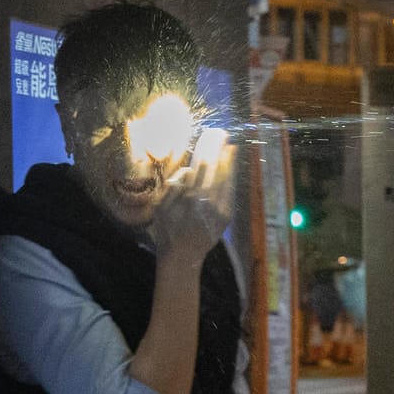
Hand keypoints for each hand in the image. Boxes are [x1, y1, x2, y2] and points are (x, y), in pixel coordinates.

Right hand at [151, 127, 236, 263]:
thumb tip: (187, 170)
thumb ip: (173, 187)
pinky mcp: (226, 217)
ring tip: (232, 149)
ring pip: (227, 181)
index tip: (210, 139)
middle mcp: (209, 202)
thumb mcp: (161, 208)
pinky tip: (231, 171)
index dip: (208, 152)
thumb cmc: (167, 231)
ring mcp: (221, 210)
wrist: (183, 257)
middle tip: (225, 136)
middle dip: (221, 153)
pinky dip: (231, 180)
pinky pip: (230, 194)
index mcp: (192, 197)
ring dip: (230, 164)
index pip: (202, 168)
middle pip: (217, 171)